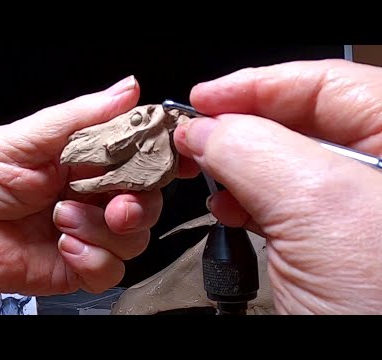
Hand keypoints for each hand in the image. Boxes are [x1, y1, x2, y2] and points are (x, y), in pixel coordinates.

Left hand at [0, 76, 177, 313]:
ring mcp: (89, 231)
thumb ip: (81, 116)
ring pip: (135, 237)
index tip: (176, 161)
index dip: (161, 158)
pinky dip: (92, 258)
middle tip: (115, 204)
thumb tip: (126, 89)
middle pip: (147, 200)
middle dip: (138, 204)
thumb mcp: (24, 137)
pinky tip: (63, 245)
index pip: (138, 157)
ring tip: (62, 218)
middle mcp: (92, 195)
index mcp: (84, 159)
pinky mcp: (81, 265)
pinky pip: (112, 269)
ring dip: (102, 230)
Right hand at [174, 59, 381, 313]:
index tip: (206, 98)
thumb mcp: (320, 207)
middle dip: (239, 125)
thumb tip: (203, 129)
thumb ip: (253, 149)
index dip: (258, 84)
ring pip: (283, 161)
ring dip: (236, 164)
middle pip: (299, 120)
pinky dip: (245, 200)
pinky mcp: (329, 240)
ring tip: (206, 172)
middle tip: (193, 135)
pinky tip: (229, 207)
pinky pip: (279, 201)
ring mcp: (355, 208)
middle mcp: (379, 171)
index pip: (325, 82)